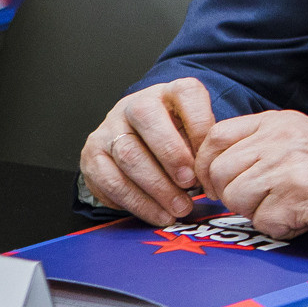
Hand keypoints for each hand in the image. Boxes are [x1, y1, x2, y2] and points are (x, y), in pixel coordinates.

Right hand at [82, 78, 216, 226]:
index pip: (186, 93)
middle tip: (191, 183)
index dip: (200, 125)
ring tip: (180, 208)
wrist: (138, 144)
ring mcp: (110, 128)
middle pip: (147, 118)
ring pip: (128, 154)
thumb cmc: (177, 140)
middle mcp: (135, 104)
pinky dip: (138, 203)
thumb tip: (215, 171)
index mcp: (169, 93)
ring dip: (157, 187)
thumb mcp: (196, 134)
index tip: (211, 157)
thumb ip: (206, 145)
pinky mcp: (92, 155)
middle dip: (172, 154)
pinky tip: (159, 214)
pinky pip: (111, 181)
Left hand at [191, 111, 307, 250]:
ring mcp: (288, 164)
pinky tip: (303, 218)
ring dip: (258, 212)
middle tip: (261, 202)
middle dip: (232, 195)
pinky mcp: (296, 194)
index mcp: (278, 123)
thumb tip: (213, 165)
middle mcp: (281, 138)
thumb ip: (260, 146)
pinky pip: (263, 220)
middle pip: (219, 171)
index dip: (207, 166)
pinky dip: (280, 227)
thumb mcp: (298, 143)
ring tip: (288, 208)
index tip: (218, 184)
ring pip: (236, 197)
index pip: (216, 137)